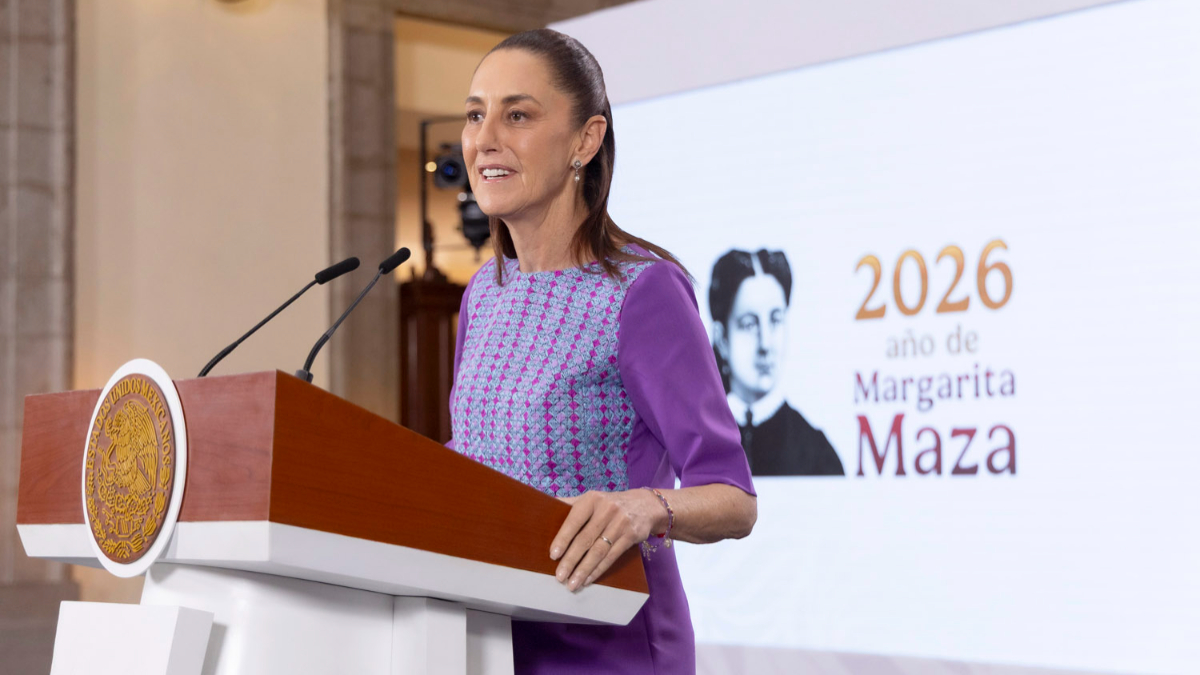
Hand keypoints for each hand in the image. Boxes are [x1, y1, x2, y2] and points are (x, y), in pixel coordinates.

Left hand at [549, 489, 666, 590]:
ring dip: (584, 569)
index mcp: (592, 499)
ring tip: (572, 583)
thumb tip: (543, 505)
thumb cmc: (610, 504)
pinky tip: (588, 579)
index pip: (574, 520)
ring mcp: (620, 523)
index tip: (553, 555)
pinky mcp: (631, 536)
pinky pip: (612, 556)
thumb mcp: (593, 499)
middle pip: (586, 539)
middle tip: (559, 576)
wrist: (646, 505)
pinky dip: (598, 570)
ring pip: (598, 551)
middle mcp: (606, 509)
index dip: (563, 537)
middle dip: (571, 560)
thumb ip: (571, 504)